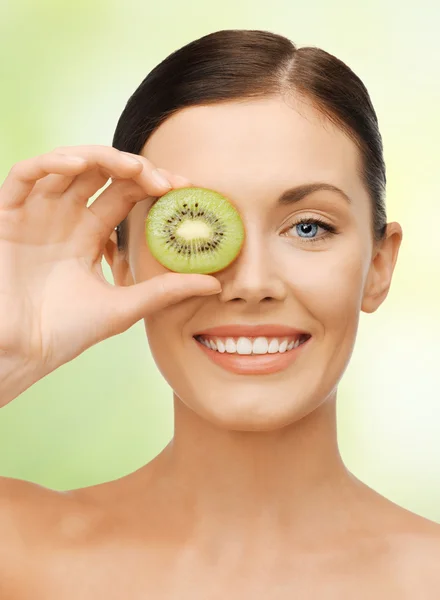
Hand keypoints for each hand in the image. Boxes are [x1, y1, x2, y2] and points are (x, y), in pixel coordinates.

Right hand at [0, 145, 220, 401]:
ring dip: (100, 158)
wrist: (21, 354)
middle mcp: (64, 217)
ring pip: (68, 165)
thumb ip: (165, 290)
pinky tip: (80, 165)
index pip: (124, 193)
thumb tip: (214, 283)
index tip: (184, 188)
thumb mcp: (124, 306)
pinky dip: (50, 163)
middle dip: (134, 168)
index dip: (152, 183)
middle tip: (163, 180)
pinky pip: (25, 175)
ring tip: (133, 168)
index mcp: (89, 234)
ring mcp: (36, 213)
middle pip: (101, 173)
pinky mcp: (7, 215)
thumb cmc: (65, 333)